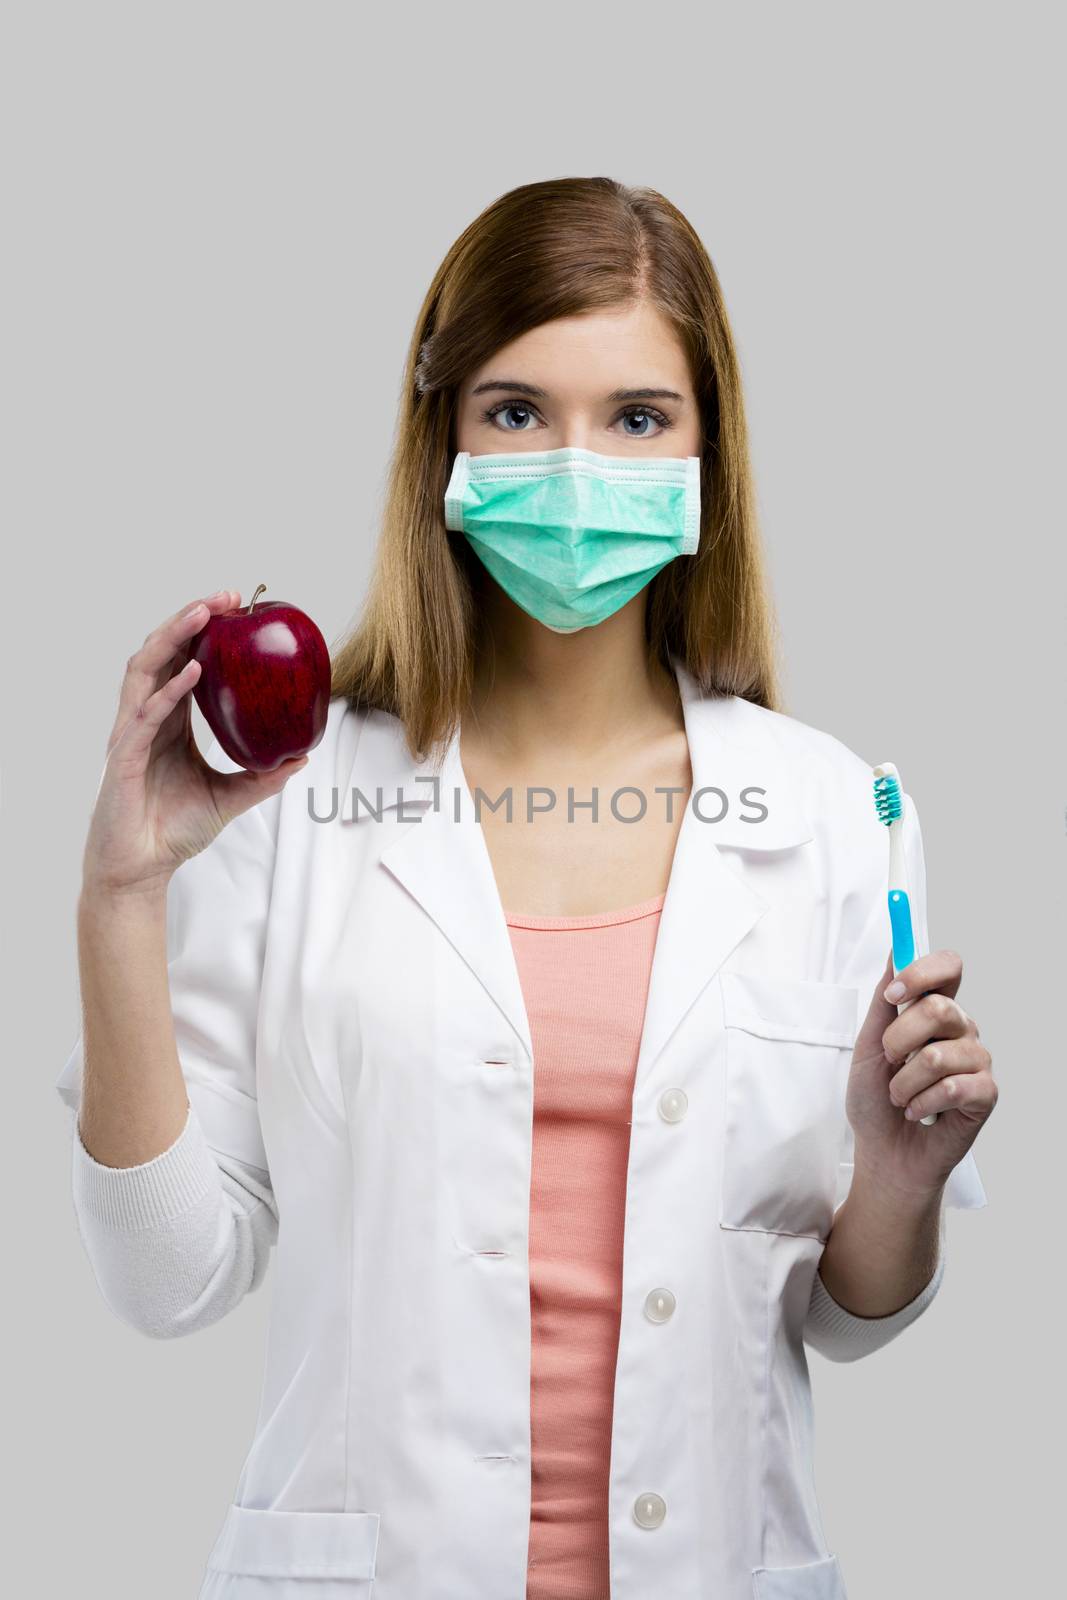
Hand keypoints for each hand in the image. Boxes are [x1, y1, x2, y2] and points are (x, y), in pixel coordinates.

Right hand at [81, 590, 310, 899]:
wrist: (143, 868)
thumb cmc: (174, 830)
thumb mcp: (231, 797)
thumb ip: (262, 776)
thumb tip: (303, 756)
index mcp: (168, 722)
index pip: (182, 662)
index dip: (202, 632)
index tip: (234, 609)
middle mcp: (146, 718)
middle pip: (162, 653)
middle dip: (189, 619)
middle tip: (223, 597)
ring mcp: (130, 733)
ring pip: (145, 670)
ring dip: (173, 637)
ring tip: (203, 614)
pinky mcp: (122, 756)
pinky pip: (145, 714)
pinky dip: (169, 689)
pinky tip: (193, 670)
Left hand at [846, 948, 997, 1199]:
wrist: (883, 1150)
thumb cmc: (875, 1099)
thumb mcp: (867, 1045)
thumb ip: (884, 1001)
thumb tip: (895, 952)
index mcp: (935, 1011)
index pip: (949, 967)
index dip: (923, 972)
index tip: (893, 992)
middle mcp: (962, 1030)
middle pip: (940, 1009)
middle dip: (898, 1039)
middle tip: (888, 1061)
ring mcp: (977, 1061)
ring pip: (938, 1055)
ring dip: (904, 1082)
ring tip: (900, 1097)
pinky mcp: (985, 1095)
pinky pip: (954, 1087)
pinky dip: (923, 1103)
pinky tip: (918, 1112)